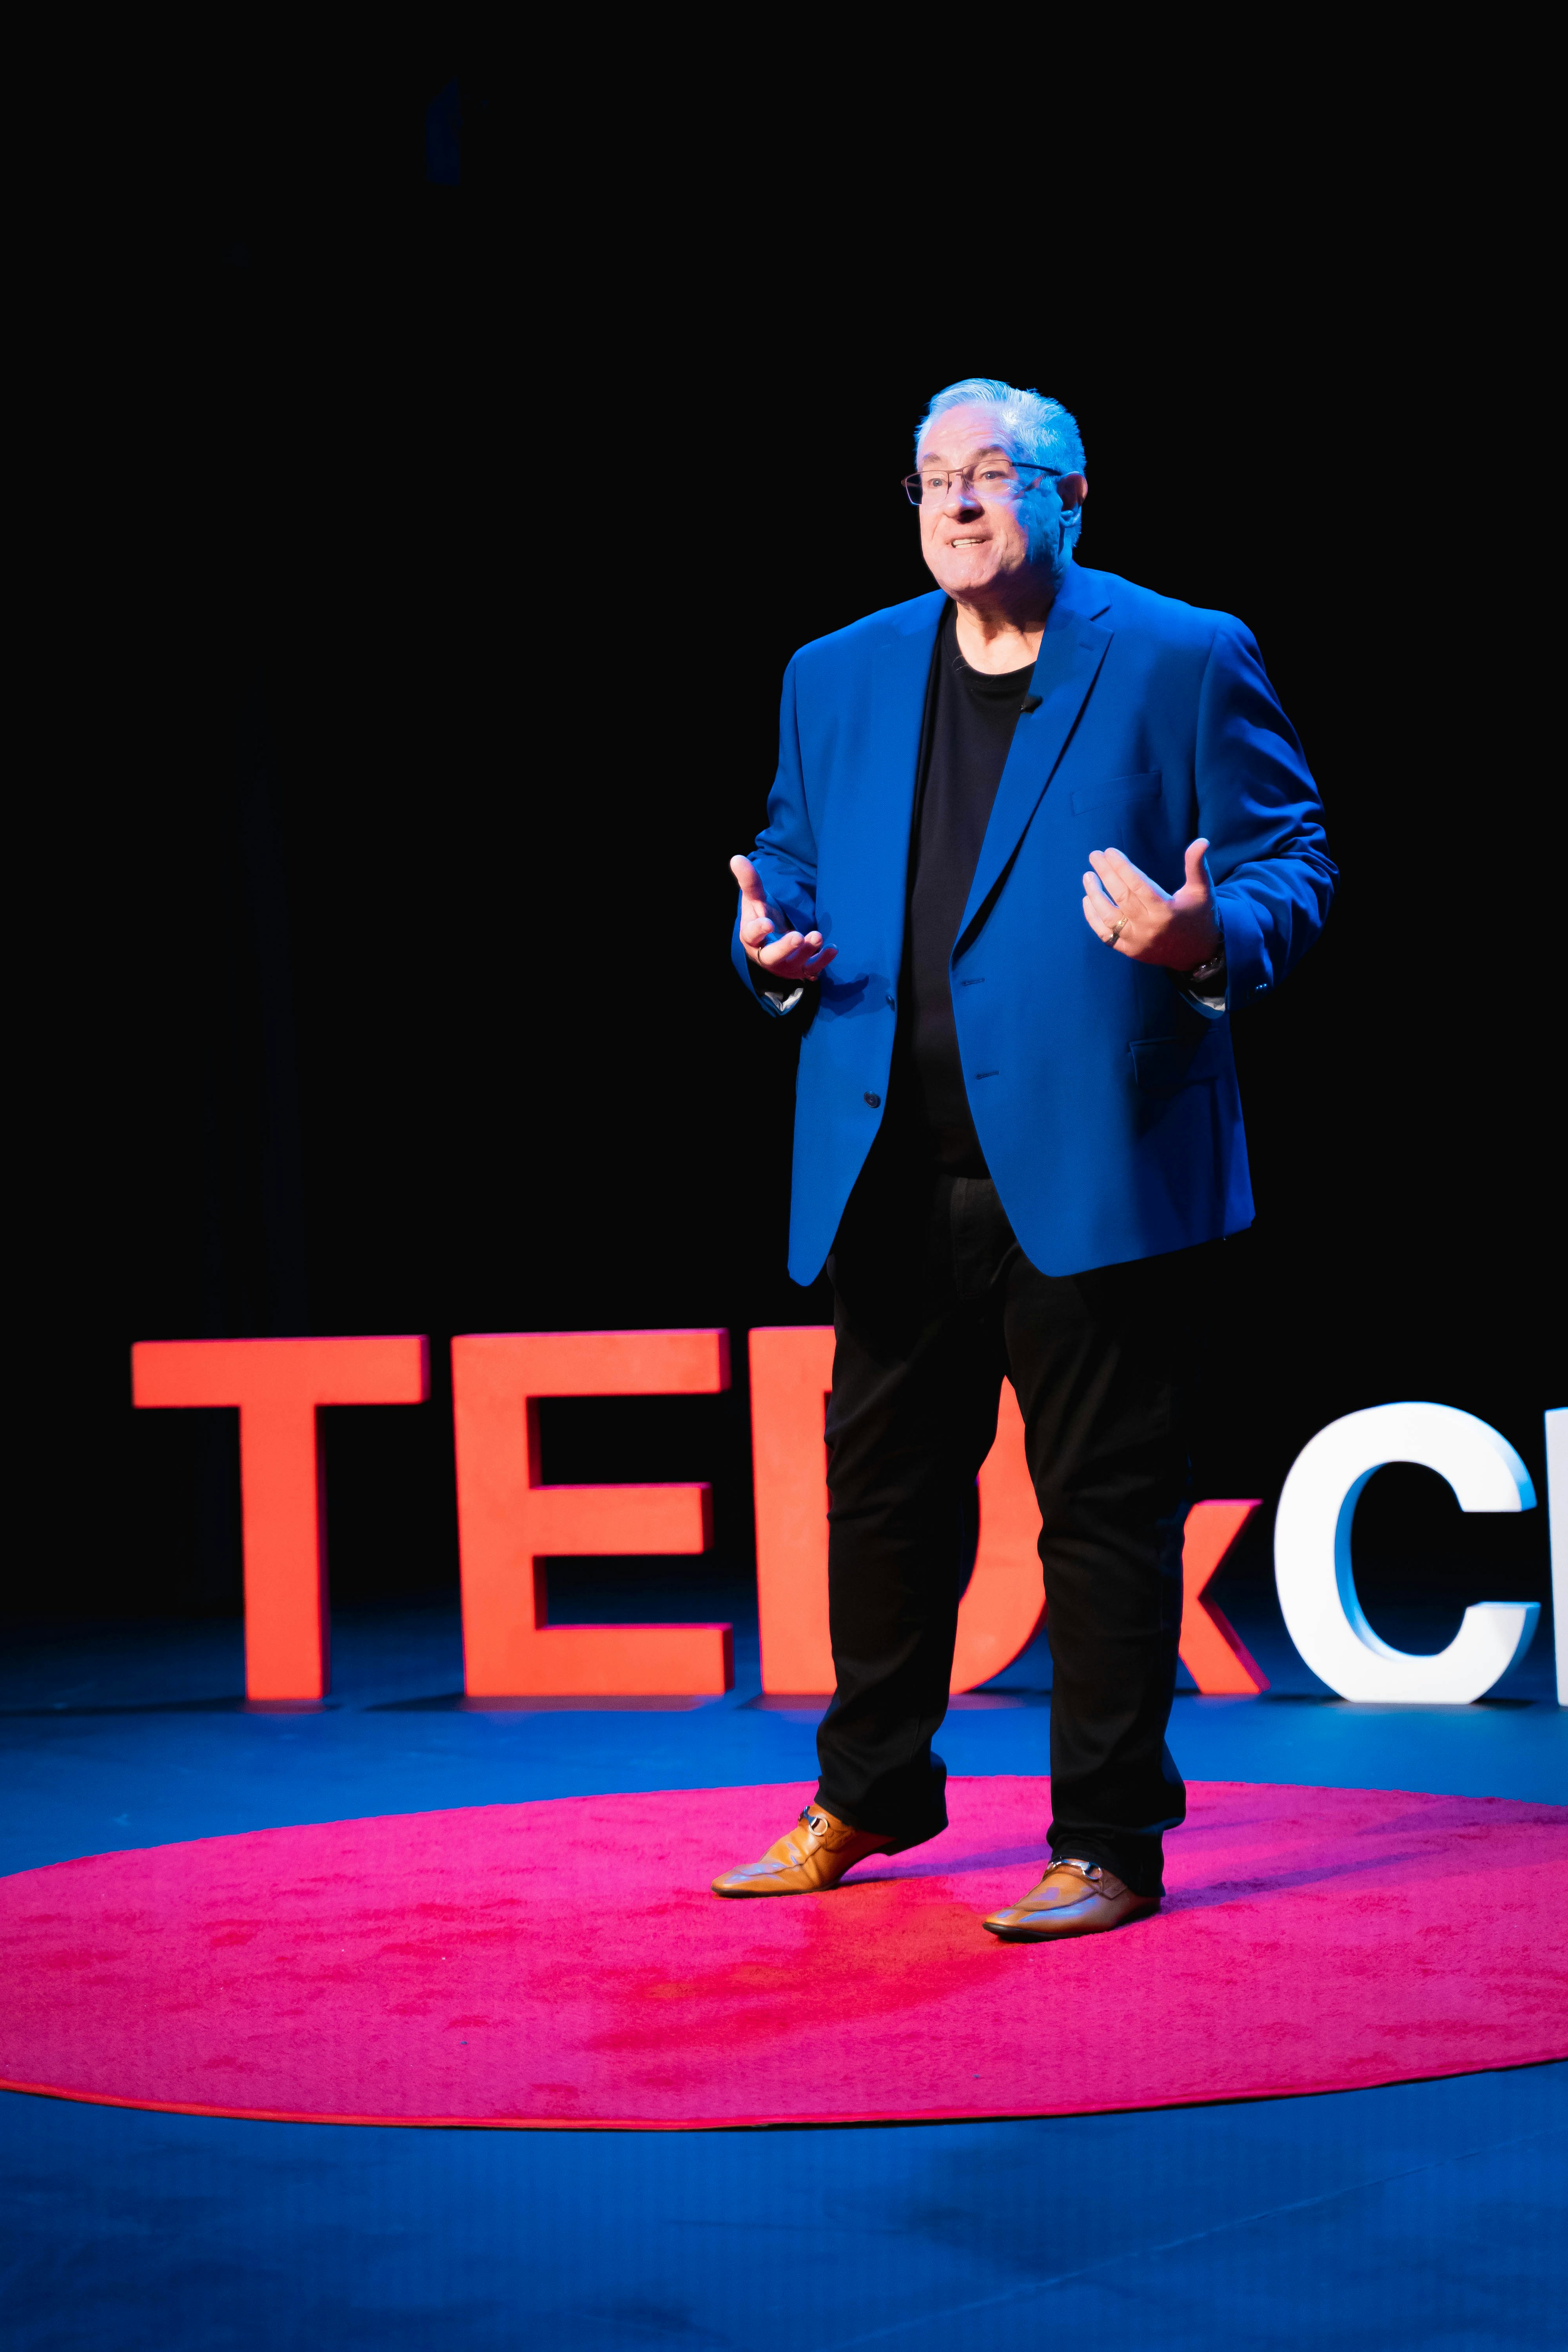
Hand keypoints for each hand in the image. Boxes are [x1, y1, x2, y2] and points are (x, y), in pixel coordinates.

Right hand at [731, 854, 836, 984]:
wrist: (774, 943)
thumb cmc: (762, 917)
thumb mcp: (755, 900)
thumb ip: (749, 882)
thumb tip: (736, 858)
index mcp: (752, 938)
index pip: (751, 936)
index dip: (758, 930)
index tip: (767, 923)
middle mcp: (767, 954)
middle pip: (772, 956)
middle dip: (784, 947)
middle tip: (796, 937)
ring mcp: (786, 964)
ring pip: (795, 963)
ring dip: (807, 951)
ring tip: (817, 936)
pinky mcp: (802, 969)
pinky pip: (813, 969)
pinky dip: (823, 960)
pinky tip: (833, 948)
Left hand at [1082, 838, 1220, 970]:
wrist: (1198, 953)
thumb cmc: (1199, 915)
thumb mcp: (1202, 890)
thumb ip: (1196, 865)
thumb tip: (1202, 840)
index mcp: (1166, 911)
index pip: (1138, 885)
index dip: (1121, 867)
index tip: (1109, 851)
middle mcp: (1149, 928)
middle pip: (1121, 897)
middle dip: (1105, 874)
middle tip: (1095, 856)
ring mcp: (1137, 941)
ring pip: (1108, 917)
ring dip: (1095, 895)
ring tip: (1088, 876)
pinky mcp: (1130, 951)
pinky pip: (1105, 935)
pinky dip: (1093, 918)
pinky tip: (1088, 899)